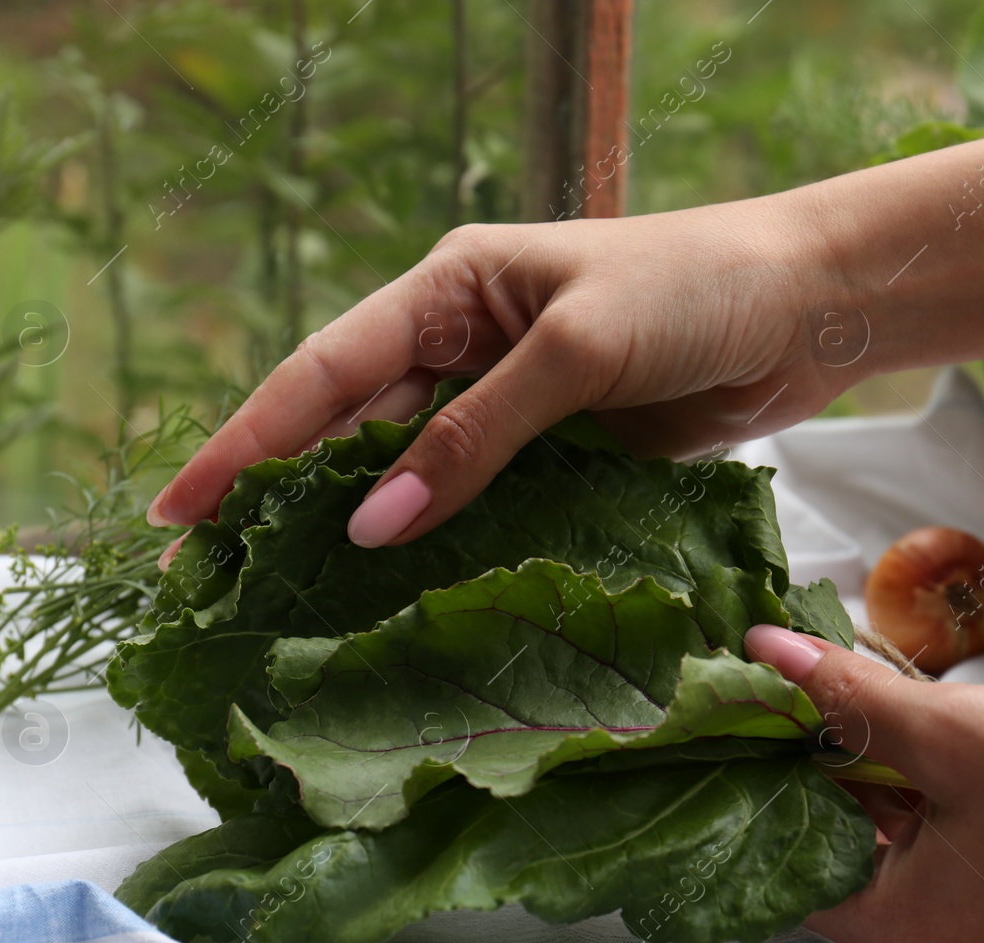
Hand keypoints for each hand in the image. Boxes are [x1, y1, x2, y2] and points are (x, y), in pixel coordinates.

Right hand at [148, 195, 863, 548]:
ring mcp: (511, 407)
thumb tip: (372, 525)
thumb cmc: (694, 291)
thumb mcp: (575, 352)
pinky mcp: (560, 457)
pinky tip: (402, 602)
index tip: (176, 517)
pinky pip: (482, 508)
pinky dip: (442, 552)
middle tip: (207, 586)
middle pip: (351, 432)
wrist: (807, 308)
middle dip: (281, 503)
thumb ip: (474, 436)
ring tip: (286, 609)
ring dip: (357, 538)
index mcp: (451, 291)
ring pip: (411, 478)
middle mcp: (466, 347)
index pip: (324, 372)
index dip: (246, 444)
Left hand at [742, 625, 983, 942]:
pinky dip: (915, 784)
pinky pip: (940, 838)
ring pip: (889, 837)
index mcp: (896, 930)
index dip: (750, 785)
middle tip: (767, 684)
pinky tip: (895, 720)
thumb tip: (762, 652)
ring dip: (862, 766)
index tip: (724, 718)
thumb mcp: (953, 733)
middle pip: (832, 847)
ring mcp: (978, 922)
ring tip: (819, 686)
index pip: (781, 864)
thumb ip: (850, 697)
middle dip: (805, 765)